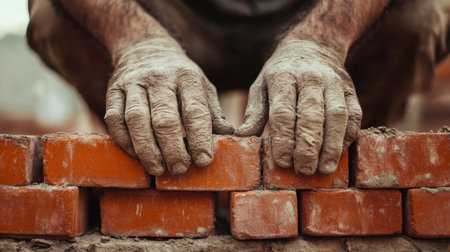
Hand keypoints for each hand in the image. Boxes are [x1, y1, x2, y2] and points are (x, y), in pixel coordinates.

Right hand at [104, 38, 233, 175]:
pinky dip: (124, 140)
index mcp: (187, 76)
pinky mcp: (113, 90)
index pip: (194, 110)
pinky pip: (115, 118)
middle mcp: (160, 78)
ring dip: (147, 149)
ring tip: (158, 169)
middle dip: (173, 149)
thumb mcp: (202, 86)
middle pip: (164, 118)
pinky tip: (136, 154)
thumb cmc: (179, 76)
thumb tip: (229, 138)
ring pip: (137, 119)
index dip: (199, 138)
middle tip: (180, 169)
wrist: (144, 47)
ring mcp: (134, 83)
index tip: (204, 161)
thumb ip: (212, 112)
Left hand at [235, 39, 361, 174]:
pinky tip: (338, 154)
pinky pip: (353, 115)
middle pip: (312, 116)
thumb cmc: (280, 74)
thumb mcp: (261, 86)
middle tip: (303, 170)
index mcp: (283, 77)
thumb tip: (242, 137)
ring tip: (323, 169)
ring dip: (331, 146)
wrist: (312, 47)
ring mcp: (334, 83)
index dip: (283, 139)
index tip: (282, 162)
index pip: (283, 112)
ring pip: (336, 116)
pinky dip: (347, 136)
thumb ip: (254, 113)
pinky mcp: (350, 90)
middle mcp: (311, 78)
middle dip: (307, 147)